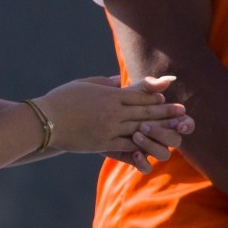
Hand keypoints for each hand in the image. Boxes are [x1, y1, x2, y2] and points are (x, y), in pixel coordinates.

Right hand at [36, 75, 187, 156]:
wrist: (44, 121)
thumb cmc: (60, 99)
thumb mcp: (83, 85)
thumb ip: (103, 83)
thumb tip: (118, 80)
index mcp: (108, 95)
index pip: (138, 94)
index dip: (153, 95)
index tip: (166, 97)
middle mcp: (113, 111)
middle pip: (145, 110)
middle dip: (165, 111)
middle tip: (183, 112)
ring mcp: (109, 128)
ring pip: (141, 128)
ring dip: (159, 129)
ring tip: (174, 130)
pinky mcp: (103, 143)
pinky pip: (128, 145)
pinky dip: (142, 145)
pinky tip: (152, 146)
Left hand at [100, 76, 194, 172]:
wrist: (88, 116)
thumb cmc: (114, 101)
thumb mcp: (129, 93)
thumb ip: (147, 87)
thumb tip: (167, 80)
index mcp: (165, 119)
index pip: (185, 123)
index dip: (186, 123)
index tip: (180, 119)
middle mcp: (160, 135)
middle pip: (175, 140)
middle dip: (164, 133)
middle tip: (146, 125)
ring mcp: (149, 148)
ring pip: (163, 154)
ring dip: (152, 145)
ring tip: (136, 135)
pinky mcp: (134, 158)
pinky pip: (145, 167)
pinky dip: (143, 162)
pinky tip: (135, 154)